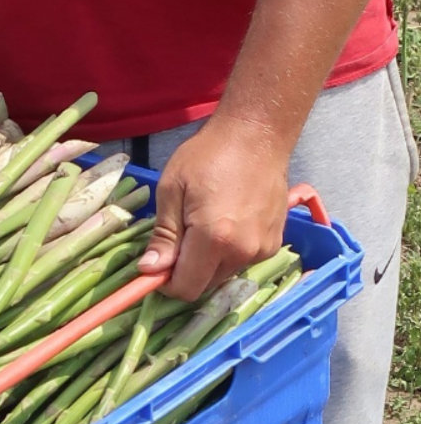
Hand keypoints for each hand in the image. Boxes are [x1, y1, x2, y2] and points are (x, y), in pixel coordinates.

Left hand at [139, 117, 289, 301]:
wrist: (257, 134)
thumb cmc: (208, 156)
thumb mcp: (171, 190)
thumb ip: (163, 236)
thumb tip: (150, 270)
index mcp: (214, 239)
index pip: (186, 288)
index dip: (166, 283)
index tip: (157, 265)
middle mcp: (243, 251)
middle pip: (204, 285)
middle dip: (186, 272)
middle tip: (179, 239)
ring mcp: (263, 249)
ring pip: (222, 275)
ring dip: (206, 263)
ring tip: (203, 225)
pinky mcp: (274, 243)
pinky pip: (241, 261)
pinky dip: (227, 253)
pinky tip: (225, 224)